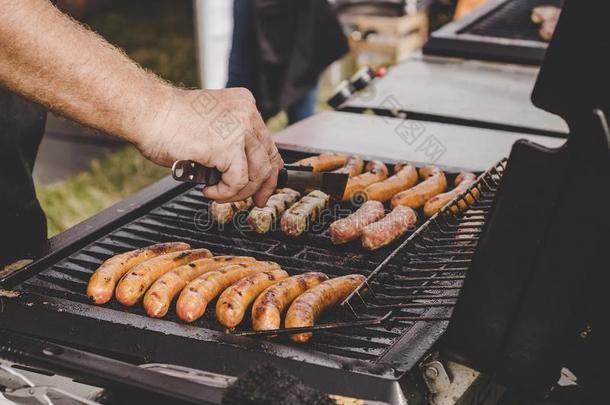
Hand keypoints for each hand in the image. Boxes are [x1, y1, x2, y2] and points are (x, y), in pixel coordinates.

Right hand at [138, 87, 283, 206]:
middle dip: (263, 186)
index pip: (268, 143)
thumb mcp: (211, 126)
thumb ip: (230, 142)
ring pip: (257, 173)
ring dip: (239, 192)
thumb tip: (242, 171)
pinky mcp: (228, 147)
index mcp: (244, 105)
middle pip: (269, 159)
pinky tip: (208, 191)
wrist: (148, 113)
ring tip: (218, 193)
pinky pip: (238, 181)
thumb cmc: (168, 122)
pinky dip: (225, 193)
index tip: (263, 188)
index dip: (269, 170)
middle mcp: (247, 114)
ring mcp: (240, 129)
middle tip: (256, 201)